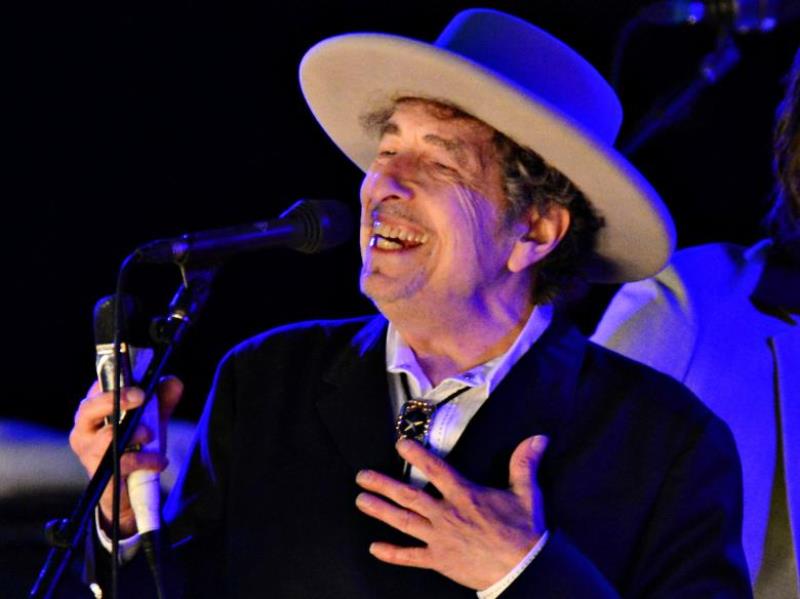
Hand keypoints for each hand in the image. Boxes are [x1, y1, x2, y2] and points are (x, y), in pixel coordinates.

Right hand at [68, 376, 182, 535]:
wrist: (131, 490)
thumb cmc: (135, 446)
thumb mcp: (152, 419)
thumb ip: (162, 400)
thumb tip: (173, 381)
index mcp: (91, 413)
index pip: (95, 390)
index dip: (113, 381)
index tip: (135, 380)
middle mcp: (83, 432)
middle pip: (89, 409)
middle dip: (116, 399)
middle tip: (142, 397)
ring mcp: (88, 455)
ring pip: (107, 437)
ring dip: (136, 433)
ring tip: (150, 436)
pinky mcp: (100, 477)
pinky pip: (123, 462)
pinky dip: (147, 459)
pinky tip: (159, 461)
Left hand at [355, 435, 548, 589]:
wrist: (524, 570)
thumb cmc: (524, 531)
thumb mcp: (526, 493)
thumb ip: (524, 463)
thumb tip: (539, 437)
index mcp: (465, 495)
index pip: (435, 469)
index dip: (416, 455)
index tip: (399, 444)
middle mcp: (447, 515)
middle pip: (409, 496)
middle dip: (383, 485)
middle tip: (362, 476)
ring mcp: (440, 539)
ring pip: (404, 522)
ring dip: (381, 511)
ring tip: (360, 500)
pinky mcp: (440, 561)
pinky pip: (411, 557)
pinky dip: (392, 553)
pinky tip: (374, 548)